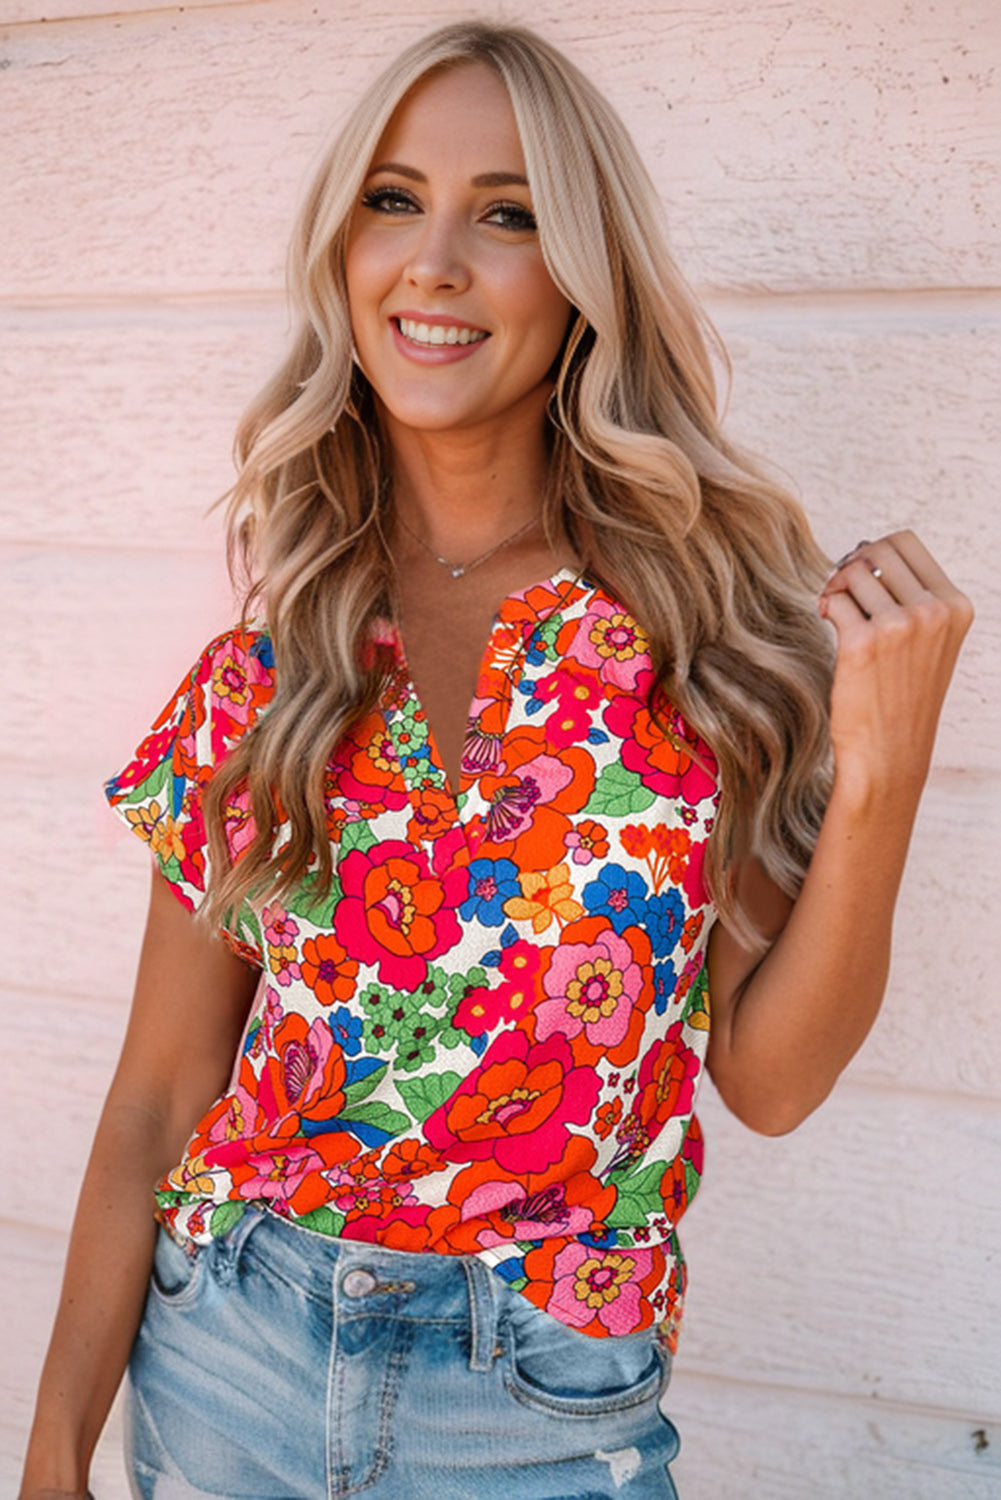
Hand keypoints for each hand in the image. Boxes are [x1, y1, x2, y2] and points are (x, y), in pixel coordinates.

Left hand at [818, 530, 972, 804]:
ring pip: (852, 573)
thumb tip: (865, 550)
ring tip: (835, 612)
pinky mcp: (862, 643)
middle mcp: (933, 611)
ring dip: (836, 588)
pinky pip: (833, 601)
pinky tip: (828, 624)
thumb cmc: (902, 698)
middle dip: (852, 564)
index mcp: (955, 606)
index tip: (862, 573)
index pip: (907, 543)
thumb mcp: (929, 642)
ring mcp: (899, 626)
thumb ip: (912, 596)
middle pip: (877, 550)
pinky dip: (825, 607)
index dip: (875, 551)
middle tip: (841, 590)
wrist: (890, 756)